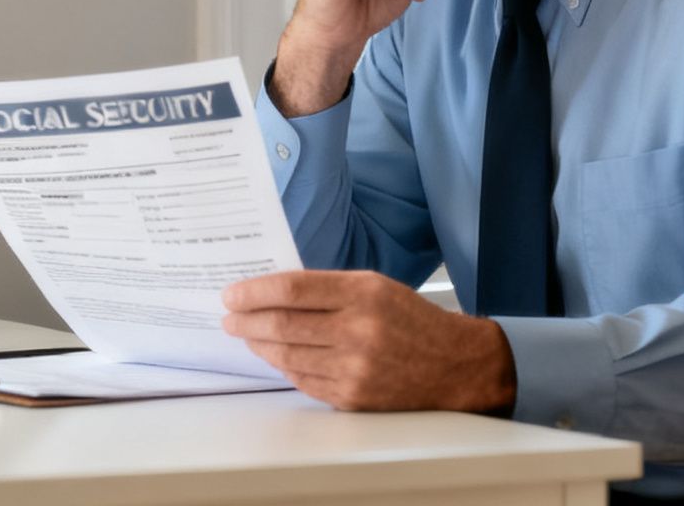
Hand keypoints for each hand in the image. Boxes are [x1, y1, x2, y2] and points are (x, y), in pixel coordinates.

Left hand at [221, 270, 515, 413]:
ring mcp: (355, 368)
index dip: (255, 291)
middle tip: (229, 317)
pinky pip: (303, 381)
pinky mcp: (353, 397)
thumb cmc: (410, 319)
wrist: (454, 365)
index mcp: (363, 294)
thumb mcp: (375, 286)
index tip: (232, 293)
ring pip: (288, 356)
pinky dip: (284, 367)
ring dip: (259, 345)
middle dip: (246, 320)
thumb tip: (272, 292)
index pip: (293, 289)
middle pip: (283, 325)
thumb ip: (328, 288)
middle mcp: (358, 331)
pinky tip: (275, 356)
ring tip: (246, 335)